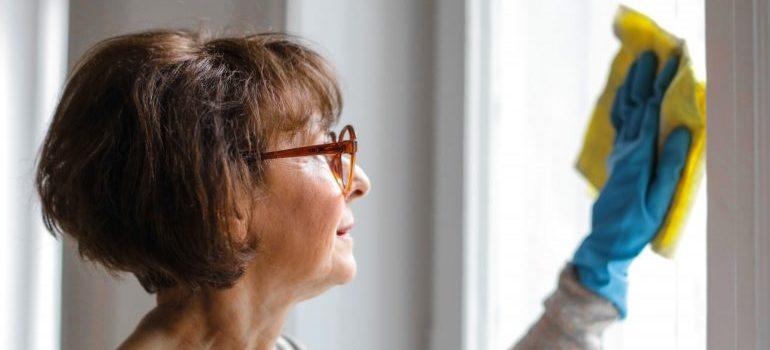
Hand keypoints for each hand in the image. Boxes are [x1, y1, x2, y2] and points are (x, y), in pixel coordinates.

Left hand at [572, 51, 690, 317]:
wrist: (607, 240)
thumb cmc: (637, 224)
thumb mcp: (660, 198)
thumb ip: (670, 165)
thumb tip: (680, 130)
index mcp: (638, 156)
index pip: (651, 113)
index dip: (661, 86)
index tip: (672, 63)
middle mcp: (625, 150)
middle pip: (634, 107)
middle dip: (643, 79)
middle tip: (651, 54)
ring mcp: (619, 154)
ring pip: (623, 113)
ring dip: (630, 88)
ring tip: (636, 67)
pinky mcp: (617, 161)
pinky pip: (619, 125)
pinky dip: (622, 106)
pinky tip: (625, 97)